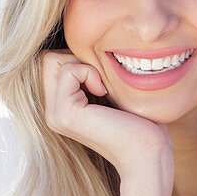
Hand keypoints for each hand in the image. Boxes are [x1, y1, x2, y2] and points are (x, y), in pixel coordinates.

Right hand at [41, 51, 173, 177]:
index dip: (78, 58)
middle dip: (77, 58)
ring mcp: (54, 115)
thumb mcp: (110, 88)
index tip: (103, 79)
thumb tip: (80, 45)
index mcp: (61, 107)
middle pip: (48, 59)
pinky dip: (90, 73)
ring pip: (53, 60)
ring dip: (85, 65)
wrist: (147, 151)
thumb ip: (90, 72)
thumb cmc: (140, 121)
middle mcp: (52, 112)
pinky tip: (104, 93)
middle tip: (102, 80)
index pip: (54, 61)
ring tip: (103, 88)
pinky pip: (69, 70)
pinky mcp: (63, 114)